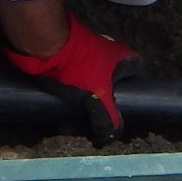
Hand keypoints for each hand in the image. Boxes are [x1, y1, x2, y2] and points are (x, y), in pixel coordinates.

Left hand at [5, 14, 139, 140]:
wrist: (45, 47)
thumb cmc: (78, 68)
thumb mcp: (97, 98)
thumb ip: (108, 117)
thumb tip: (113, 133)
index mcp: (122, 56)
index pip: (137, 74)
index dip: (133, 91)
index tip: (125, 106)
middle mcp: (109, 50)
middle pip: (114, 78)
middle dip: (108, 96)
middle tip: (103, 113)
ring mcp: (89, 51)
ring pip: (94, 78)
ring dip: (90, 92)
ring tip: (84, 111)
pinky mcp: (71, 54)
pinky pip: (78, 75)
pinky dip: (75, 87)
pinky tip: (68, 101)